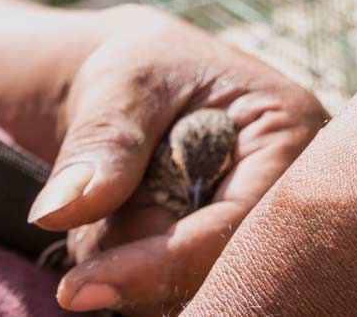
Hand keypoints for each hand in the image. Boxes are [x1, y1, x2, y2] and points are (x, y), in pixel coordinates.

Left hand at [23, 4, 327, 315]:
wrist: (141, 86)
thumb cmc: (144, 67)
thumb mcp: (124, 85)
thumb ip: (104, 143)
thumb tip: (61, 210)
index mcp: (293, 131)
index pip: (243, 219)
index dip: (167, 260)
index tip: (81, 288)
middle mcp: (296, 186)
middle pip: (226, 265)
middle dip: (144, 256)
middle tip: (91, 223)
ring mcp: (266, 223)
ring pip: (196, 285)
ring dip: (133, 260)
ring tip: (114, 203)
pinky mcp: (237, 249)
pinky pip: (183, 289)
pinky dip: (135, 271)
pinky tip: (127, 228)